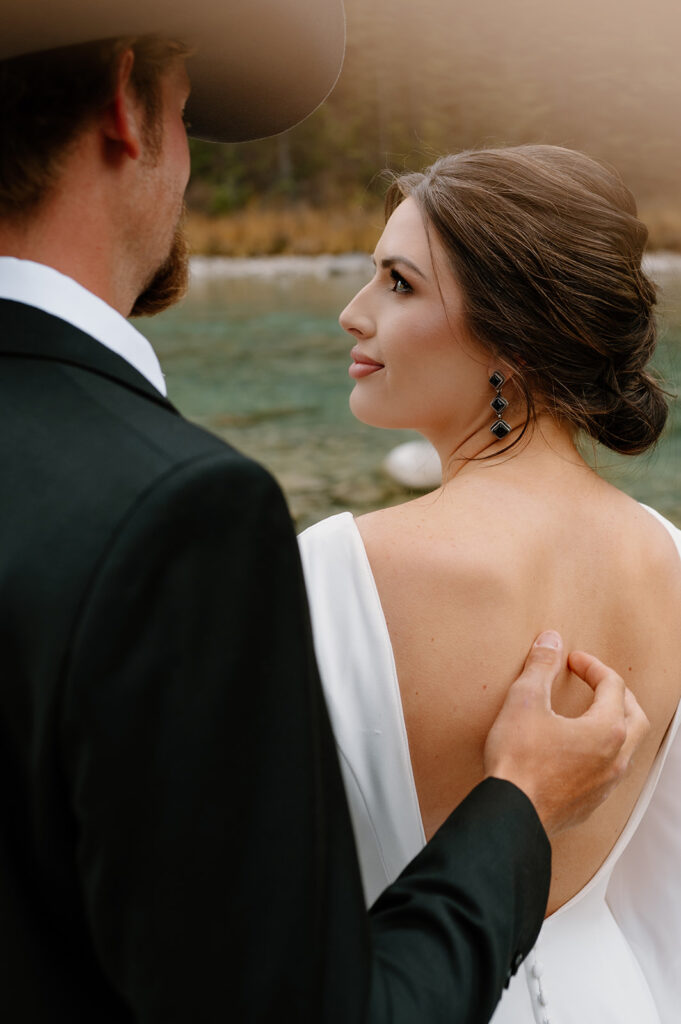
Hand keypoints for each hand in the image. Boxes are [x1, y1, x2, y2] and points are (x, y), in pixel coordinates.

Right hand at [483, 630, 649, 838]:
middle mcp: (615, 758)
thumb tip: (551, 641)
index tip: (572, 661)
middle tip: (595, 682)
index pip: (613, 685)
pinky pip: (609, 772)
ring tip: (590, 714)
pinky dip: (601, 752)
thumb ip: (541, 666)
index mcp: (607, 729)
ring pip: (626, 748)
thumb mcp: (525, 700)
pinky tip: (577, 751)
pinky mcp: (590, 804)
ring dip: (614, 724)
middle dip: (617, 694)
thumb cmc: (519, 761)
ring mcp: (605, 784)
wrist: (511, 815)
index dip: (592, 666)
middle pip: (635, 716)